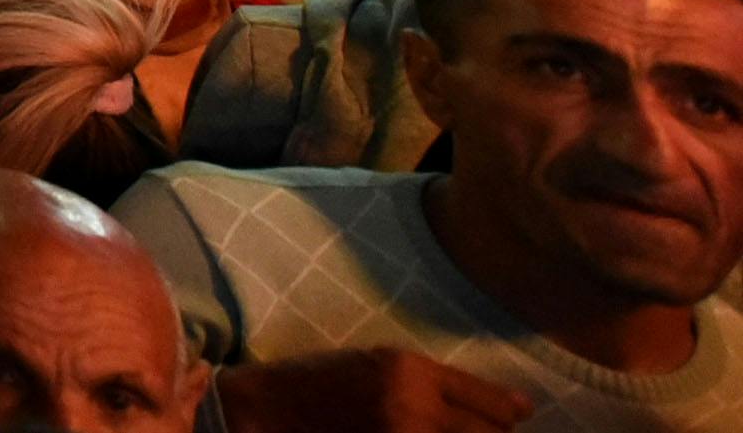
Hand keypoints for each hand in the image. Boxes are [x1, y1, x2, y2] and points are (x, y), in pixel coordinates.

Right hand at [212, 347, 533, 432]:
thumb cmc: (329, 380)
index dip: (508, 416)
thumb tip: (522, 409)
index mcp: (413, 372)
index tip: (510, 419)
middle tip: (472, 429)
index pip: (498, 406)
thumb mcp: (385, 364)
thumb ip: (446, 383)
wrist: (270, 410)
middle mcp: (413, 410)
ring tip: (442, 430)